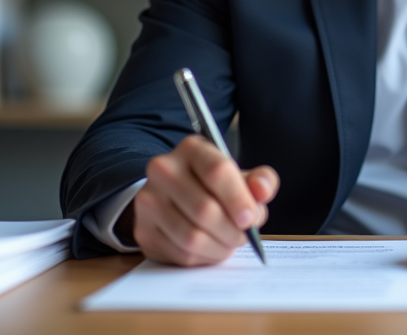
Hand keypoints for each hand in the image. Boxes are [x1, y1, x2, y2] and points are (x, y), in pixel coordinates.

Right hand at [123, 135, 278, 265]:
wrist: (174, 196)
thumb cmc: (213, 186)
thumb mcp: (239, 177)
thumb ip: (260, 181)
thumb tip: (262, 190)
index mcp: (192, 149)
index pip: (217, 171)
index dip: (238, 199)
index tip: (250, 218)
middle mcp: (164, 170)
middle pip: (205, 209)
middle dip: (232, 230)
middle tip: (243, 236)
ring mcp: (149, 200)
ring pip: (192, 236)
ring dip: (219, 247)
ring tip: (229, 243)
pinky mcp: (144, 230)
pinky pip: (180, 253)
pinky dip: (203, 258)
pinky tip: (211, 249)